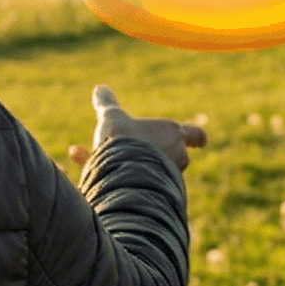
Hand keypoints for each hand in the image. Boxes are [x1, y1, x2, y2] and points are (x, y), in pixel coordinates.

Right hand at [68, 84, 207, 171]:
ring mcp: (167, 180)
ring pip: (153, 170)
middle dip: (152, 151)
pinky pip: (137, 184)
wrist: (120, 177)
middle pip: (174, 155)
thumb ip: (107, 104)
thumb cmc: (123, 141)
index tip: (193, 140)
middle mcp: (176, 158)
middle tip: (131, 147)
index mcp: (174, 134)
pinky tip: (87, 166)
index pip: (197, 136)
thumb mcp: (112, 118)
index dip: (194, 137)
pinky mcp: (154, 197)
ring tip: (102, 158)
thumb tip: (99, 88)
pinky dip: (113, 175)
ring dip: (132, 163)